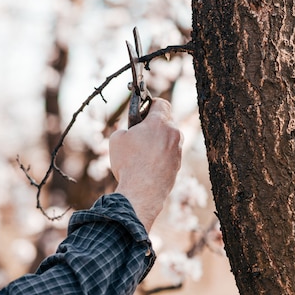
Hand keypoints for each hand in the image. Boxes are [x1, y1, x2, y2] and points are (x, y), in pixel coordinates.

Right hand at [109, 98, 181, 230]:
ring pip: (168, 139)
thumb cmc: (128, 163)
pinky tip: (146, 167)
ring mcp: (177, 151)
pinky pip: (169, 155)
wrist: (142, 191)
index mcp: (159, 123)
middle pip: (166, 122)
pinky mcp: (178, 165)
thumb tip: (131, 132)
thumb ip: (126, 128)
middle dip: (153, 126)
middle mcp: (173, 134)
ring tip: (141, 155)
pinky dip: (160, 158)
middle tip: (138, 135)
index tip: (142, 112)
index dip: (150, 105)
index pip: (161, 103)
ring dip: (157, 143)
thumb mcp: (117, 139)